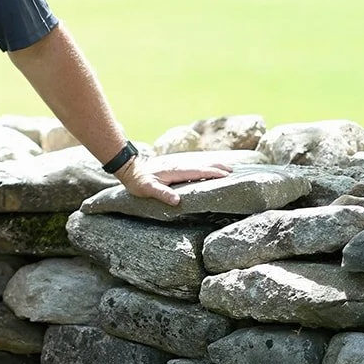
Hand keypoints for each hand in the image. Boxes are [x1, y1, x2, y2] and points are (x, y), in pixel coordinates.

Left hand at [116, 154, 232, 207]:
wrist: (130, 168)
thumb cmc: (138, 181)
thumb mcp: (148, 189)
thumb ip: (162, 193)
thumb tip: (177, 200)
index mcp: (175, 170)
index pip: (198, 171)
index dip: (212, 172)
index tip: (226, 175)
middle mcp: (178, 165)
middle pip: (202, 164)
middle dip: (217, 166)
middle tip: (233, 170)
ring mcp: (177, 164)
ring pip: (199, 163)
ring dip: (213, 164)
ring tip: (227, 168)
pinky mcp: (175, 165)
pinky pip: (193, 165)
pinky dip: (204, 165)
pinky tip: (208, 168)